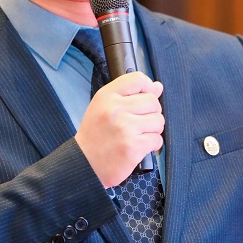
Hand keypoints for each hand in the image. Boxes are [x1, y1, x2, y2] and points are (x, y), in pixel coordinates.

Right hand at [74, 72, 164, 187]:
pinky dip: (152, 144)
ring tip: (138, 135)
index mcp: (107, 96)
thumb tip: (158, 87)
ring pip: (158, 121)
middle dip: (151, 113)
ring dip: (153, 130)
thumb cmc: (95, 134)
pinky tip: (139, 146)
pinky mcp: (133, 147)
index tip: (145, 97)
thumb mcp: (104, 107)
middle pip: (153, 101)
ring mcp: (125, 128)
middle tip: (139, 123)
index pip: (138, 79)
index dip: (148, 87)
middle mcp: (115, 109)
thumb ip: (130, 94)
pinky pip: (157, 139)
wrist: (83, 163)